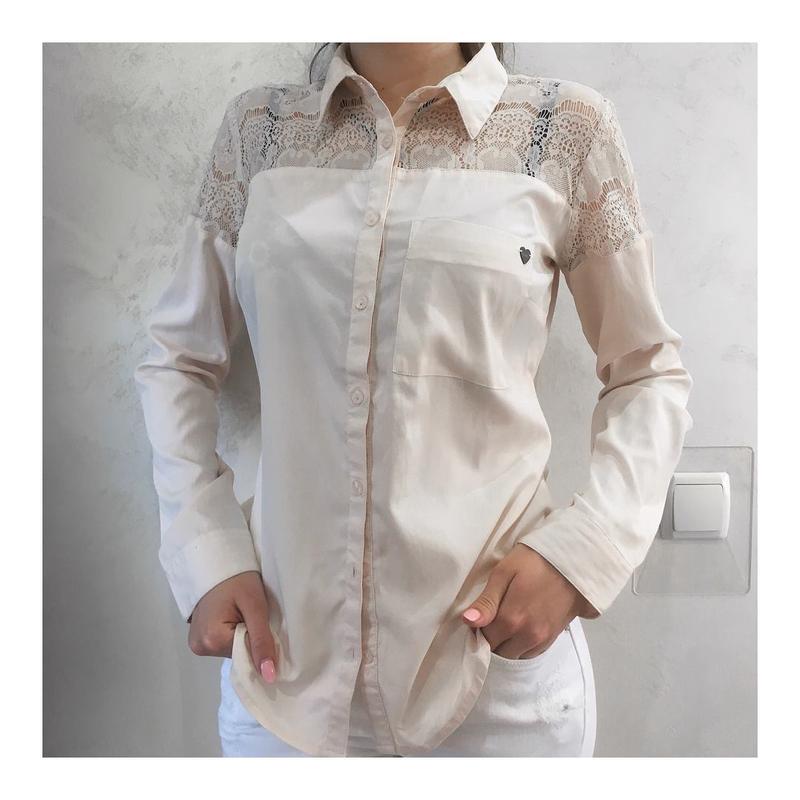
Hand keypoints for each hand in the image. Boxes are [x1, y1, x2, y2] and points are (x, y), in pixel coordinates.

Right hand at [187, 571, 277, 683]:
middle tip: (253, 614)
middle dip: (250, 637)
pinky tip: (234, 616)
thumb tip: (269, 676)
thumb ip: (262, 641)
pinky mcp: (198, 637)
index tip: (265, 624)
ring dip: (242, 635)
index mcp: (211, 641)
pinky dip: (233, 632)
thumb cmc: (238, 579)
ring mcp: (197, 643)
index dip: (259, 642)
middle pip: (237, 653)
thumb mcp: (255, 607)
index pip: (246, 656)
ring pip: (231, 648)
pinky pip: (222, 642)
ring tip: (242, 612)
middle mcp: (200, 646)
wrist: (218, 561)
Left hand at [462, 543, 597, 659]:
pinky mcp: (553, 639)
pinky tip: (521, 627)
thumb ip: (486, 601)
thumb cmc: (533, 562)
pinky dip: (521, 646)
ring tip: (508, 621)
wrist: (571, 562)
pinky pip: (530, 654)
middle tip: (494, 616)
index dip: (478, 628)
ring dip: (506, 644)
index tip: (481, 615)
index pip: (484, 639)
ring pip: (514, 655)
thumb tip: (467, 621)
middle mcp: (526, 635)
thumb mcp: (504, 573)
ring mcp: (542, 639)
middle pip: (498, 651)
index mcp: (511, 620)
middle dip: (491, 638)